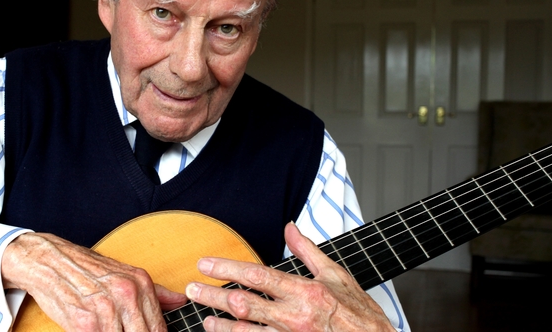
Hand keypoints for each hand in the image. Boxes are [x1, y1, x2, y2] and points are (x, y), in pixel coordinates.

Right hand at [1, 232, 186, 330]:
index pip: (159, 328)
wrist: (49, 261)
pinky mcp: (85, 322)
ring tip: (108, 331)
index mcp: (140, 284)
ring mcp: (106, 309)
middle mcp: (126, 294)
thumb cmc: (86, 270)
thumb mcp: (125, 275)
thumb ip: (154, 292)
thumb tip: (180, 301)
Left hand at [184, 223, 392, 330]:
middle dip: (213, 296)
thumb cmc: (359, 315)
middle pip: (243, 305)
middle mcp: (294, 317)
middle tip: (191, 289)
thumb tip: (289, 228)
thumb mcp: (336, 275)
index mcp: (304, 292)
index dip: (227, 269)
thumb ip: (308, 252)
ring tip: (203, 319)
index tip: (205, 264)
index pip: (257, 276)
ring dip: (221, 326)